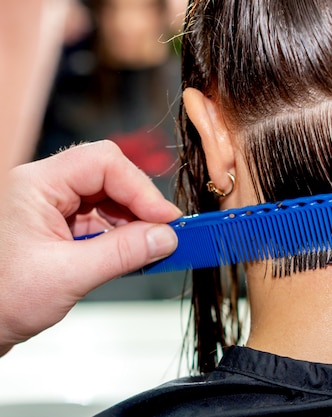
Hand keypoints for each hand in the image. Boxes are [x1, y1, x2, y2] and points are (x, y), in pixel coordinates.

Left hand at [0, 141, 181, 355]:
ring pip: (108, 198)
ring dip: (133, 222)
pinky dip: (121, 235)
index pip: (102, 163)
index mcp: (35, 185)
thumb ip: (122, 253)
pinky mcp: (59, 226)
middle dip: (140, 205)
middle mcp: (43, 188)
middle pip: (109, 176)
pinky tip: (133, 252)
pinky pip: (100, 218)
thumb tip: (165, 237)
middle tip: (166, 232)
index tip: (166, 219)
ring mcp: (51, 206)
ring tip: (152, 246)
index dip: (140, 188)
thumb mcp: (67, 277)